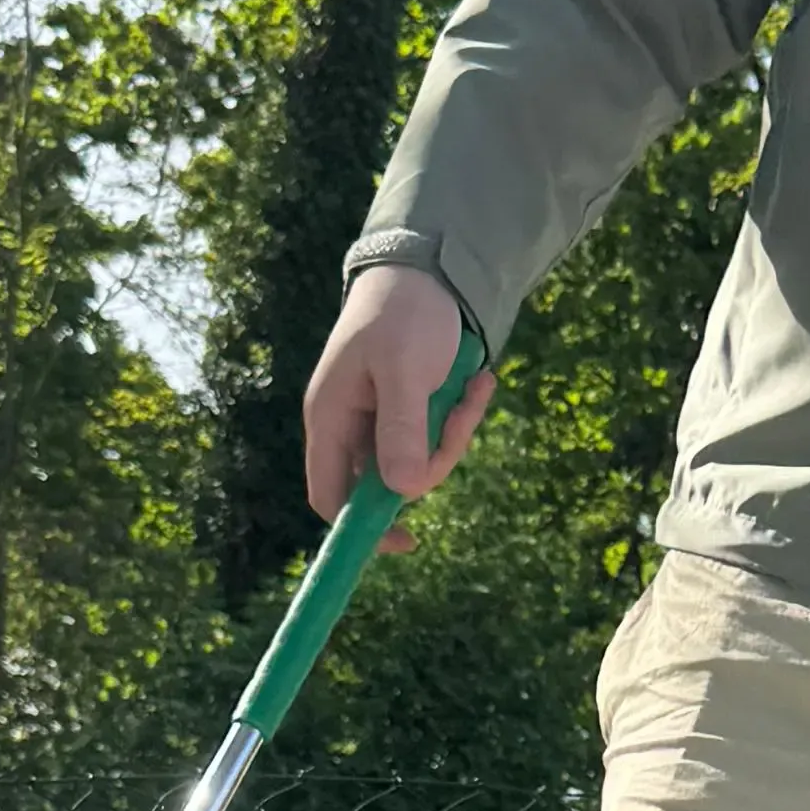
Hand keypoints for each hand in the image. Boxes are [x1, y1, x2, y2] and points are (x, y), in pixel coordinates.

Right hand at [305, 263, 490, 541]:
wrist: (427, 270)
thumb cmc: (405, 313)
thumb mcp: (405, 370)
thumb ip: (402, 429)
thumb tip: (403, 491)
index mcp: (330, 418)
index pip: (330, 496)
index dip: (360, 527)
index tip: (408, 540)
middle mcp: (350, 425)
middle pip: (387, 484)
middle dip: (434, 460)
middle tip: (463, 415)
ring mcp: (380, 420)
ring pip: (421, 461)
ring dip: (454, 433)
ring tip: (477, 384)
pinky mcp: (410, 411)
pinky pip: (437, 437)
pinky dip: (460, 417)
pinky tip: (479, 382)